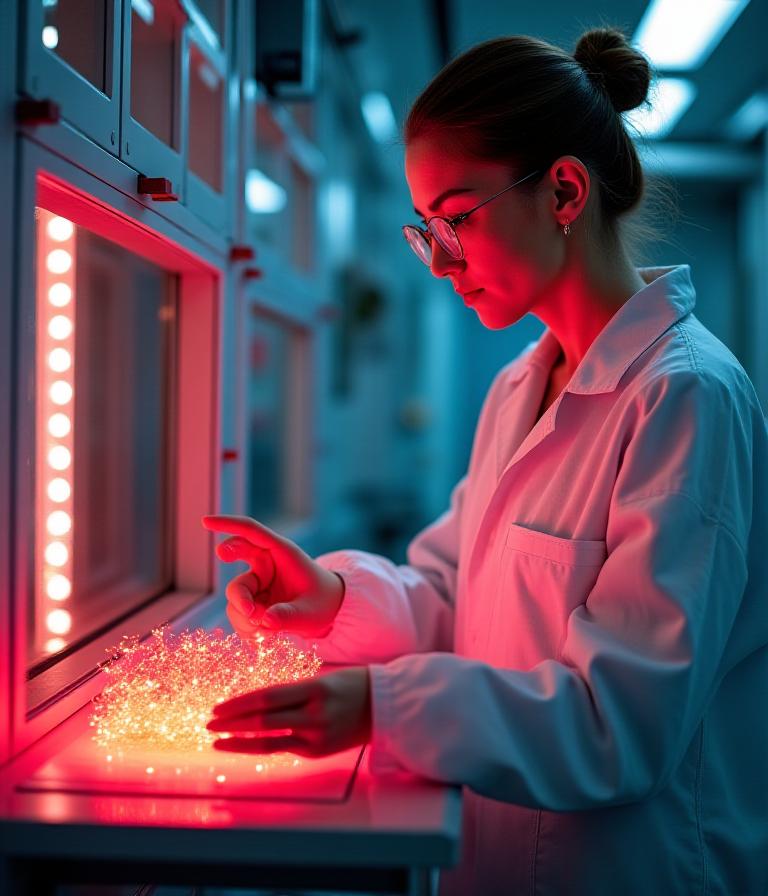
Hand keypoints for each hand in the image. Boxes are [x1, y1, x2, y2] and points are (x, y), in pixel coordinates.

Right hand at [201, 514, 345, 636]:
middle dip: (239, 594)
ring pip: (236, 597)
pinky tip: (265, 634)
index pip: (250, 531)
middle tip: (251, 612)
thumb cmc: (322, 602)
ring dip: (247, 618)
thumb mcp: (310, 612)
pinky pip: (238, 613)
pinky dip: (248, 627)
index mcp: (281, 553)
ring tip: (270, 632)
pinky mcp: (250, 599)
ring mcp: (255, 582)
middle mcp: (265, 564)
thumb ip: (289, 616)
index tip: (205, 521)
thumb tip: (265, 621)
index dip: (227, 525)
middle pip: (238, 576)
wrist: (326, 610)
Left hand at [206, 666, 371, 757]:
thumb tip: (255, 703)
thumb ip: (292, 692)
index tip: (218, 708)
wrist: (384, 706)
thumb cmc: (351, 684)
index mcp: (315, 690)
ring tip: (218, 741)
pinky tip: (245, 744)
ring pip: (269, 742)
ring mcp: (317, 737)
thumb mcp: (322, 679)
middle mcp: (315, 716)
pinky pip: (284, 748)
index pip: (267, 698)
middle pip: (264, 721)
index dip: (239, 705)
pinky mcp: (319, 752)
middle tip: (209, 724)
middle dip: (232, 724)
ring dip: (239, 742)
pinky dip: (261, 746)